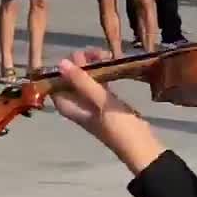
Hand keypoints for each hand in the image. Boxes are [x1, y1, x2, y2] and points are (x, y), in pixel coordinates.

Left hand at [50, 49, 164, 173]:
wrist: (139, 144)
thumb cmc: (117, 124)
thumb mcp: (100, 100)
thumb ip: (81, 81)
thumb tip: (61, 63)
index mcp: (69, 106)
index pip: (56, 82)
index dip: (64, 67)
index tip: (80, 54)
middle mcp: (76, 105)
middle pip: (71, 79)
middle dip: (82, 63)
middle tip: (99, 52)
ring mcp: (91, 104)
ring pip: (86, 80)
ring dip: (94, 66)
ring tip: (108, 55)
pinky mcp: (105, 103)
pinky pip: (99, 83)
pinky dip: (103, 74)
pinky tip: (112, 64)